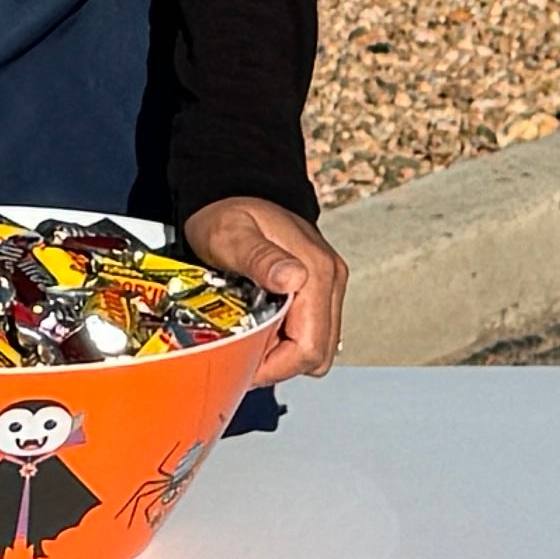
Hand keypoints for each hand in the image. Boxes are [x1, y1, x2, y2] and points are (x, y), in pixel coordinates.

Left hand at [175, 195, 348, 383]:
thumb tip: (293, 279)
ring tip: (251, 338)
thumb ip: (260, 258)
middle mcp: (330, 280)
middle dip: (279, 364)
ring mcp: (328, 285)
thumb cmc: (229, 213)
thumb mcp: (232, 234)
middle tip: (244, 354)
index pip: (309, 348)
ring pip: (317, 347)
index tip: (243, 362)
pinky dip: (287, 340)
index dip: (274, 366)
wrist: (237, 192)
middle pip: (317, 354)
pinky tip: (263, 325)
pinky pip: (312, 332)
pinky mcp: (320, 289)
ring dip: (283, 353)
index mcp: (315, 271)